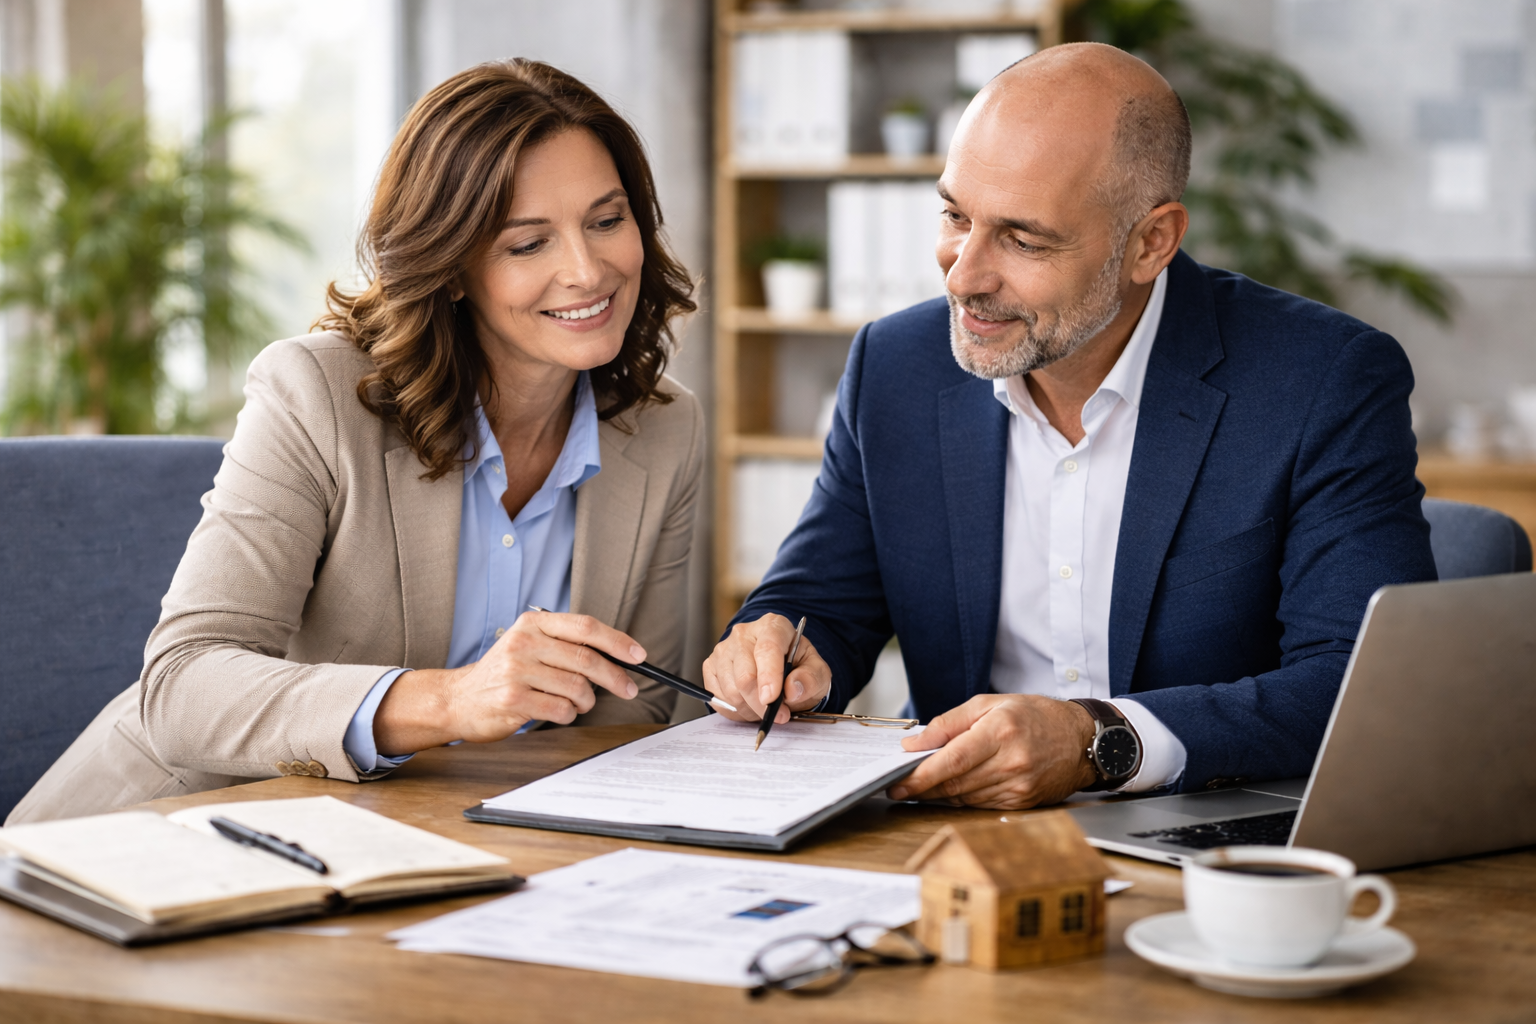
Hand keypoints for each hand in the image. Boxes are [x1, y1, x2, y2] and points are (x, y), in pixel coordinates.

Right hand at [374, 611, 642, 753]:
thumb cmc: (503, 674)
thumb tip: (619, 656)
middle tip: (628, 689)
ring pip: (577, 687)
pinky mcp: (512, 699)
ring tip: (578, 702)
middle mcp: (524, 642)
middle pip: (586, 659)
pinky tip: (559, 712)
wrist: (458, 699)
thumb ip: (567, 645)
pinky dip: (568, 714)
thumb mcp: (530, 645)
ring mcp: (516, 670)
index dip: (617, 641)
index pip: (586, 627)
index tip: (639, 656)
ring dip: (586, 701)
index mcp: (534, 623)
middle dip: (615, 677)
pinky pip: (560, 709)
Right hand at [701, 613, 830, 723]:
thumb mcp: (818, 672)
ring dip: (750, 709)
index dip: (769, 676)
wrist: (781, 668)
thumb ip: (811, 679)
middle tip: (779, 716)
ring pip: (731, 691)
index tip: (772, 700)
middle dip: (761, 704)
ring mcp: (723, 649)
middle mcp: (743, 634)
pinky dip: (736, 710)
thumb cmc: (799, 667)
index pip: (767, 649)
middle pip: (745, 676)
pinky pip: (718, 698)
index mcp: (773, 626)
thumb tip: (793, 689)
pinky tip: (750, 705)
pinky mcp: (710, 666)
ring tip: (765, 707)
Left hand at [887, 695, 1098, 809]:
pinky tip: (953, 789)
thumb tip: (915, 745)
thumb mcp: (989, 704)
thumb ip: (949, 723)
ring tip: (922, 786)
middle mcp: (1011, 762)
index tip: (897, 782)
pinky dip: (962, 798)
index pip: (952, 761)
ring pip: (964, 798)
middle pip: (955, 783)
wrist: (1080, 740)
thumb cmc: (1034, 716)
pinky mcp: (1022, 803)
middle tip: (899, 786)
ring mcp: (1018, 786)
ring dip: (939, 794)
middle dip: (922, 788)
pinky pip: (980, 805)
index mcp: (1000, 732)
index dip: (921, 775)